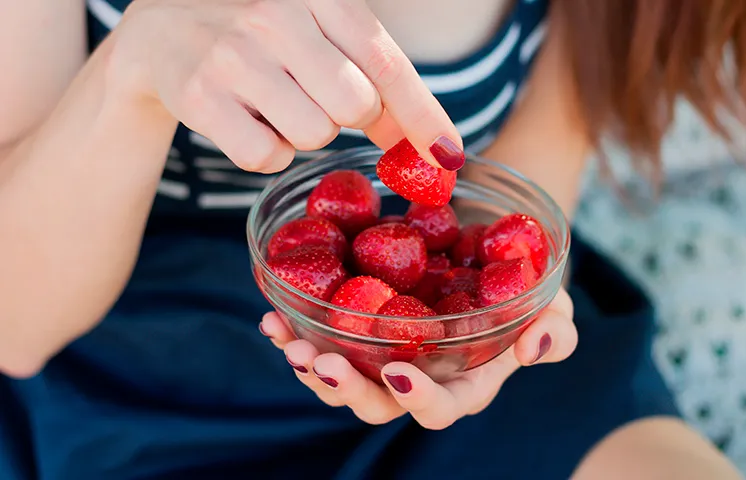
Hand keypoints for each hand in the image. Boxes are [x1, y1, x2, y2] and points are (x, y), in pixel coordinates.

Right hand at [113, 0, 460, 172]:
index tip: (451, 156)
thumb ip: (372, 72)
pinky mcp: (198, 95)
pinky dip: (265, 152)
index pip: (386, 62)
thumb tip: (432, 144)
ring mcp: (233, 54)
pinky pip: (264, 156)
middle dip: (345, 114)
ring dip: (303, 133)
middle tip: (313, 93)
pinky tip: (245, 119)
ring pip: (312, 135)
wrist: (158, 29)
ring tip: (272, 100)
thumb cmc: (258, 30)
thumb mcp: (317, 29)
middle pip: (354, 106)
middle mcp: (274, 14)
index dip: (423, 115)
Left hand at [259, 288, 576, 429]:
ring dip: (308, 364)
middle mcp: (417, 378)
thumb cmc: (522, 284)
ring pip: (340, 377)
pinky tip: (274, 314)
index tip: (399, 371)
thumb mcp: (554, 305)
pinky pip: (321, 338)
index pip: (439, 407)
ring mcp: (383, 354)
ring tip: (285, 337)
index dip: (417, 399)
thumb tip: (533, 349)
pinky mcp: (358, 328)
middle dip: (343, 388)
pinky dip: (295, 330)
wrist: (488, 248)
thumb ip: (556, 333)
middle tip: (317, 361)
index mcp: (462, 383)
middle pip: (376, 402)